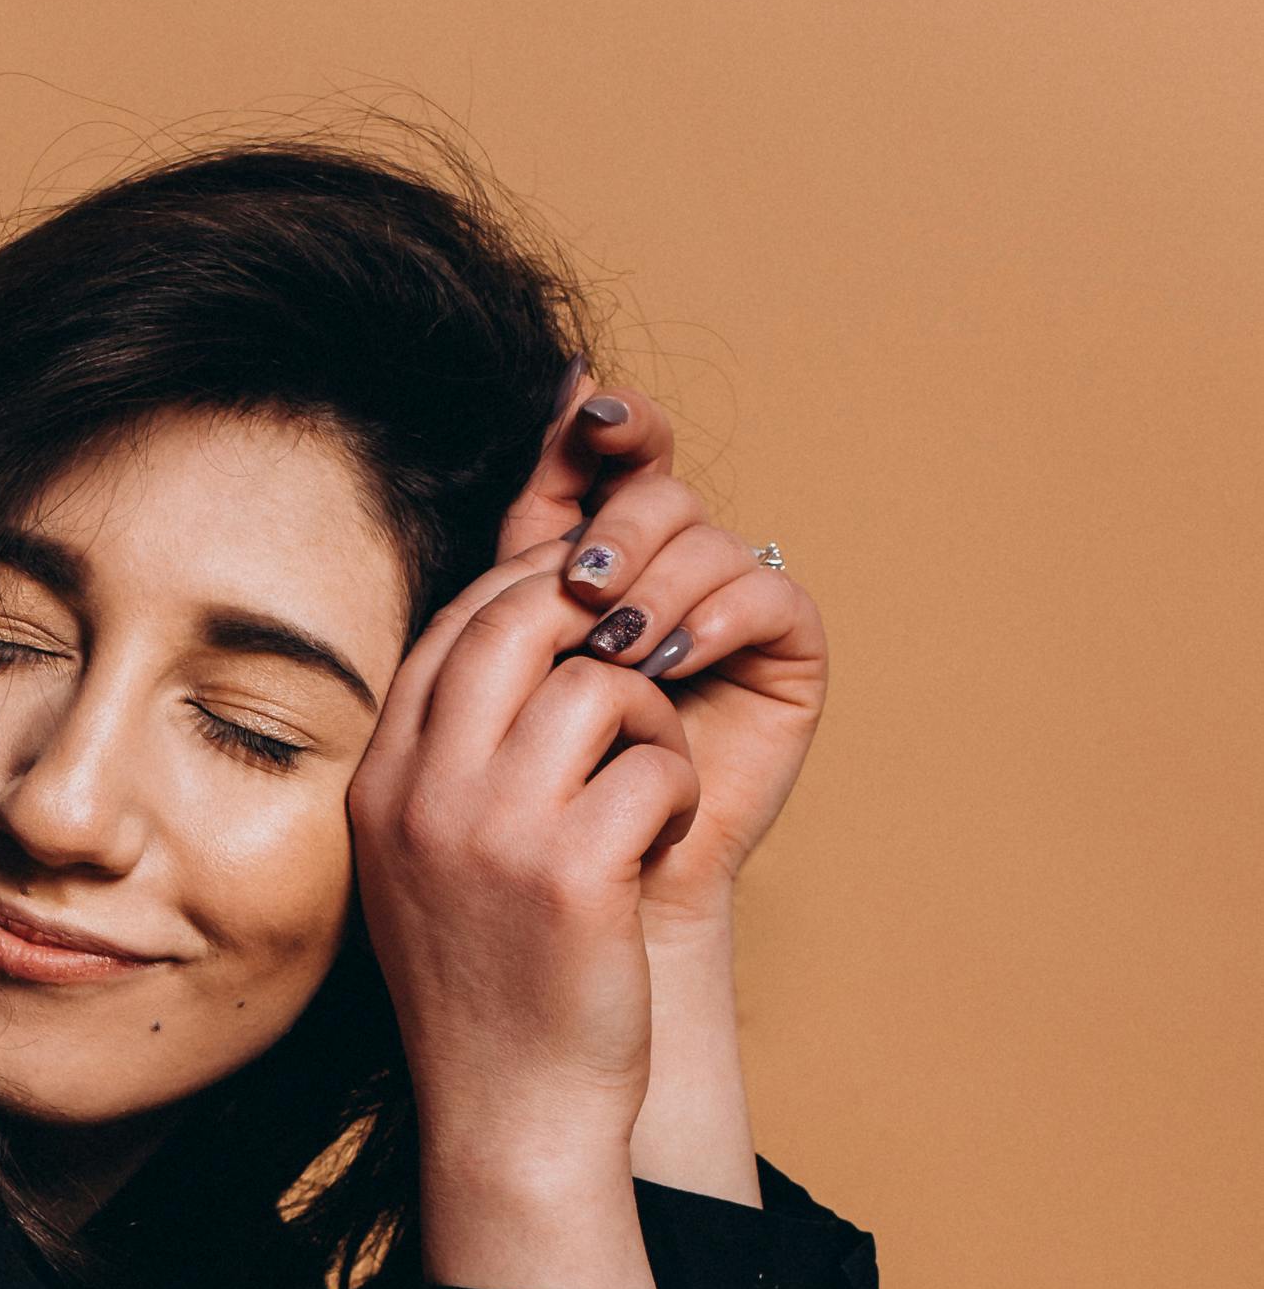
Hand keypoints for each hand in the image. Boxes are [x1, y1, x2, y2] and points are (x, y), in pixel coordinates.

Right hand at [347, 557, 697, 1288]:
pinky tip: (659, 843)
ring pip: (598, 683)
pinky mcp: (572, 875)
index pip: (450, 627)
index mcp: (380, 785)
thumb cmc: (484, 981)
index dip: (530, 595)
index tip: (588, 618)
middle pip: (517, 621)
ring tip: (649, 783)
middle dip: (597, 625)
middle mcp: (423, 796)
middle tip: (639, 673)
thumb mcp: (425, 862)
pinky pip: (654, 766)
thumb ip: (446, 761)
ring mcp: (492, 833)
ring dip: (650, 720)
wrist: (506, 1108)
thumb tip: (513, 641)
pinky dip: (677, 792)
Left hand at [497, 377, 827, 935]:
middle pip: (657, 494)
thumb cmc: (530, 792)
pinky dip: (714, 620)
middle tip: (580, 591)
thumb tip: (567, 382)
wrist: (580, 906)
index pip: (616, 457)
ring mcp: (730, 611)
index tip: (584, 420)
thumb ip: (527, 533)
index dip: (608, 426)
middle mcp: (671, 571)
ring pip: (707, 541)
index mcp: (599, 557)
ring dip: (655, 586)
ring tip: (614, 651)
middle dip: (614, 531)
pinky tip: (669, 662)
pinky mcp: (784, 658)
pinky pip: (768, 597)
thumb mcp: (504, 653)